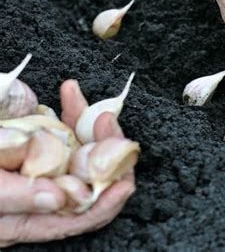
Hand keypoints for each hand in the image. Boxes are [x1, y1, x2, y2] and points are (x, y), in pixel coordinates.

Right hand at [0, 80, 134, 246]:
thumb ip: (12, 196)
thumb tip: (58, 200)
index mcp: (28, 218)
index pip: (78, 217)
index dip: (106, 203)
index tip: (125, 182)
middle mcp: (42, 194)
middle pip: (89, 180)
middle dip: (106, 151)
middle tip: (106, 122)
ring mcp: (43, 165)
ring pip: (81, 150)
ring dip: (90, 124)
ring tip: (86, 102)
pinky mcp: (38, 142)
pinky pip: (64, 129)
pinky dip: (70, 111)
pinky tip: (68, 91)